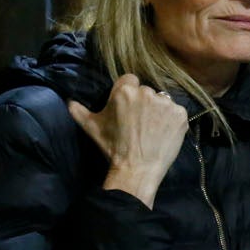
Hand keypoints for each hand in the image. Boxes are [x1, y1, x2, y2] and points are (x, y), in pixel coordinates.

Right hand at [69, 73, 187, 207]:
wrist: (136, 169)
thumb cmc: (112, 147)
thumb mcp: (91, 128)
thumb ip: (79, 111)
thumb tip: (69, 101)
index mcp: (124, 91)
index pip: (129, 80)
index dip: (128, 93)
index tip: (127, 107)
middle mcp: (146, 92)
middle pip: (146, 91)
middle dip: (143, 102)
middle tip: (139, 121)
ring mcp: (166, 103)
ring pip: (162, 100)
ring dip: (159, 110)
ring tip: (152, 128)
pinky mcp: (180, 114)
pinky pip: (176, 111)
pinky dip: (172, 120)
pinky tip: (164, 132)